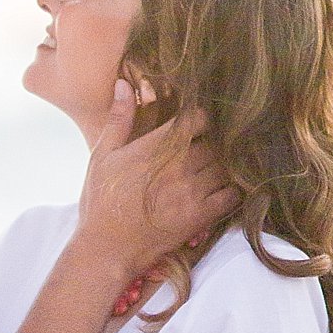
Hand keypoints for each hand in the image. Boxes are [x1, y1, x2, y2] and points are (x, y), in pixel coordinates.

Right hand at [78, 80, 237, 275]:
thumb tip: (123, 84)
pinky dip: (231, 191)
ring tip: (209, 172)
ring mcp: (193, 191)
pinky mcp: (201, 215)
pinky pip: (232, 195)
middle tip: (201, 151)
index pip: (198, 119)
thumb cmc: (100, 202)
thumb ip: (118, 120)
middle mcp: (179, 165)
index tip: (193, 127)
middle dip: (210, 144)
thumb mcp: (101, 157)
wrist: (106, 248)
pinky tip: (218, 192)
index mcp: (156, 146)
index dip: (199, 120)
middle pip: (215, 143)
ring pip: (225, 167)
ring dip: (221, 167)